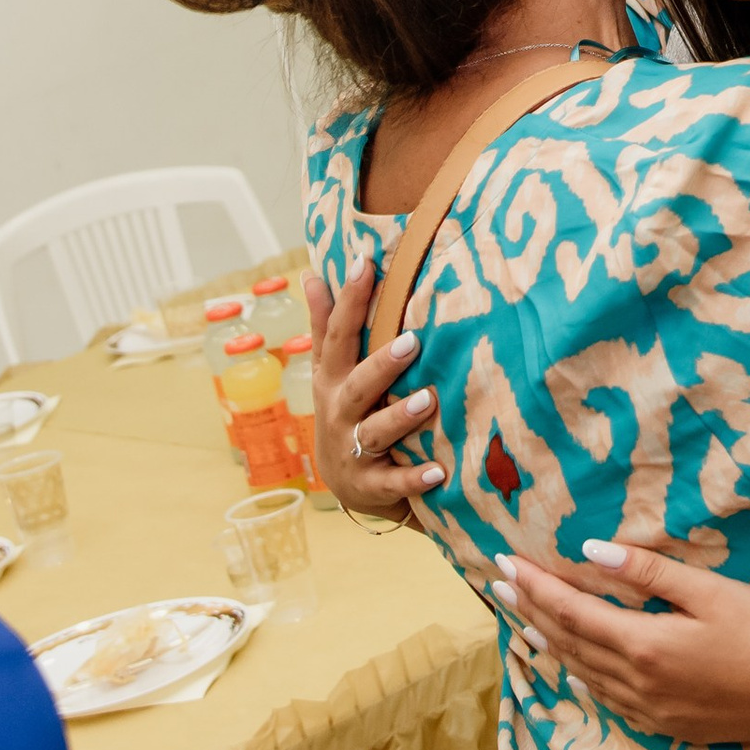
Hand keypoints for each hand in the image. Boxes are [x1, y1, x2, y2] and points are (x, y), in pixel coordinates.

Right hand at [304, 265, 445, 523]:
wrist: (347, 484)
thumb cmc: (346, 410)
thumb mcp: (331, 370)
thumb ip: (326, 325)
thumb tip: (310, 274)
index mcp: (332, 380)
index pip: (337, 336)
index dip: (347, 300)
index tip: (363, 263)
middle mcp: (340, 413)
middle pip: (358, 385)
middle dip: (382, 364)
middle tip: (413, 341)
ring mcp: (354, 450)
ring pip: (376, 432)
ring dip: (401, 417)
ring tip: (429, 400)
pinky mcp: (371, 485)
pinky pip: (394, 483)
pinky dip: (414, 479)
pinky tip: (439, 471)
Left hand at [493, 540, 749, 742]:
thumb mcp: (708, 590)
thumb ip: (647, 572)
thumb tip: (589, 553)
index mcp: (643, 646)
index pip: (572, 611)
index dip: (535, 586)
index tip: (505, 562)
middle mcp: (636, 684)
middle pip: (569, 643)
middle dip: (530, 610)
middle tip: (498, 583)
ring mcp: (652, 710)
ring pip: (584, 673)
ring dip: (550, 643)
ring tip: (522, 620)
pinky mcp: (670, 726)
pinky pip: (610, 701)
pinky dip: (583, 678)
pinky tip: (575, 671)